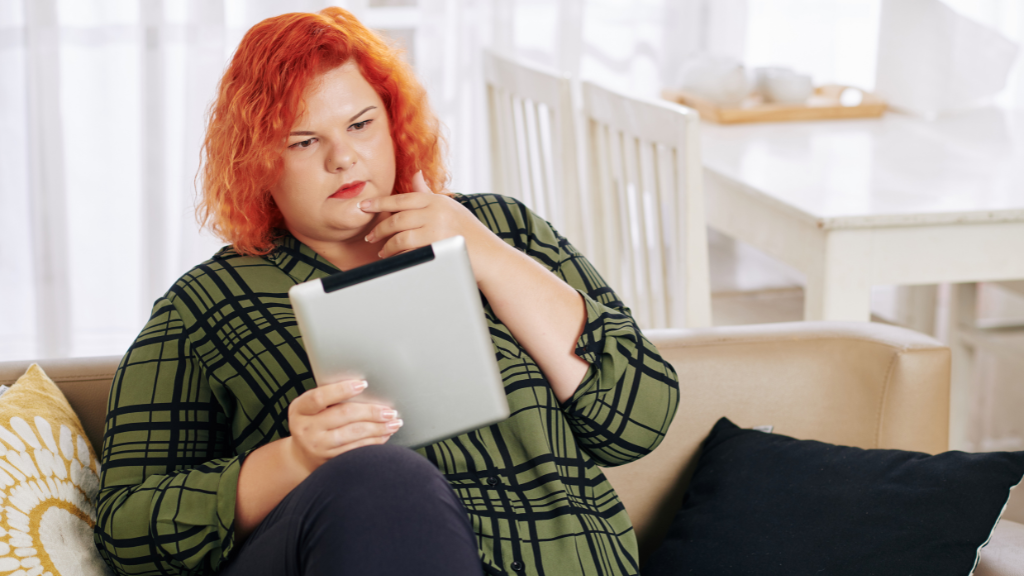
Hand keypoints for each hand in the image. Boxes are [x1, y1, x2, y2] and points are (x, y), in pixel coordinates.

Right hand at [285, 379, 401, 474]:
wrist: (301, 456)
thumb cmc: (311, 423)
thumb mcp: (309, 408)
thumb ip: (328, 397)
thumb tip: (363, 387)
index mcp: (300, 409)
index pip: (319, 397)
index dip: (342, 390)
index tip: (363, 384)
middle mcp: (306, 429)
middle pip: (344, 415)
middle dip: (371, 411)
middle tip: (389, 410)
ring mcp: (318, 446)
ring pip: (354, 434)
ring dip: (378, 427)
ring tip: (394, 422)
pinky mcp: (330, 460)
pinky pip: (357, 449)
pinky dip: (374, 441)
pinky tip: (385, 435)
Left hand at [359, 171, 504, 283]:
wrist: (490, 256)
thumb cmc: (469, 233)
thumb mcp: (450, 208)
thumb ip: (429, 194)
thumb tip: (416, 175)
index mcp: (436, 200)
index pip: (402, 199)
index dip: (379, 203)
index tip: (363, 205)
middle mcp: (436, 212)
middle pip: (397, 218)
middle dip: (380, 228)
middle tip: (370, 235)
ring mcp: (437, 230)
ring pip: (400, 236)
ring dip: (387, 245)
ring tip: (382, 250)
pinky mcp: (437, 248)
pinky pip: (409, 252)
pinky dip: (398, 256)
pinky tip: (393, 258)